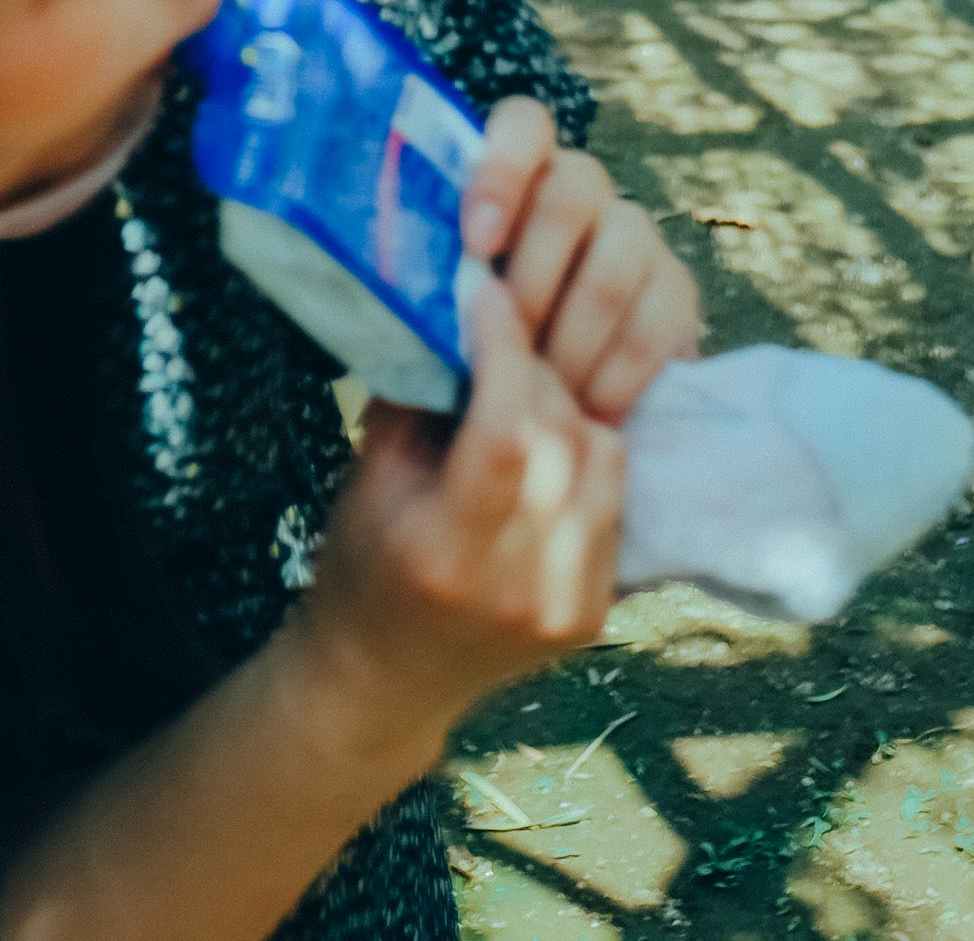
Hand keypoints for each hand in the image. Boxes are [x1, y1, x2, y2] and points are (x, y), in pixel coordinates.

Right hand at [295, 265, 623, 755]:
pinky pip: (611, 501)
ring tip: (524, 395)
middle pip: (560, 439)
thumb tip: (464, 307)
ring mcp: (565, 604)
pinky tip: (546, 448)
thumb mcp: (370, 476)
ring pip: (602, 460)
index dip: (504, 348)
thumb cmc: (362, 565)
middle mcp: (519, 586)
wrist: (383, 682)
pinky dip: (584, 459)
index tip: (487, 291)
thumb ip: (422, 393)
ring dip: (568, 410)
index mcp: (449, 553)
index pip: (505, 432)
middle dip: (534, 369)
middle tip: (501, 336)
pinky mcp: (594, 613)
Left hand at [459, 101, 702, 423]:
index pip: (524, 124)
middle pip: (572, 190)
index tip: (477, 243)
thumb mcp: (442, 318)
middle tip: (510, 343)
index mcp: (517, 176)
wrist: (547, 415)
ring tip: (547, 390)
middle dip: (535, 276)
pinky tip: (591, 407)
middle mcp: (581, 188)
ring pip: (616, 259)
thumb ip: (432, 289)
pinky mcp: (676, 290)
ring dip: (575, 334)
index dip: (502, 171)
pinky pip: (657, 319)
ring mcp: (635, 234)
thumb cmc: (474, 352)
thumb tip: (402, 288)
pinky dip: (620, 371)